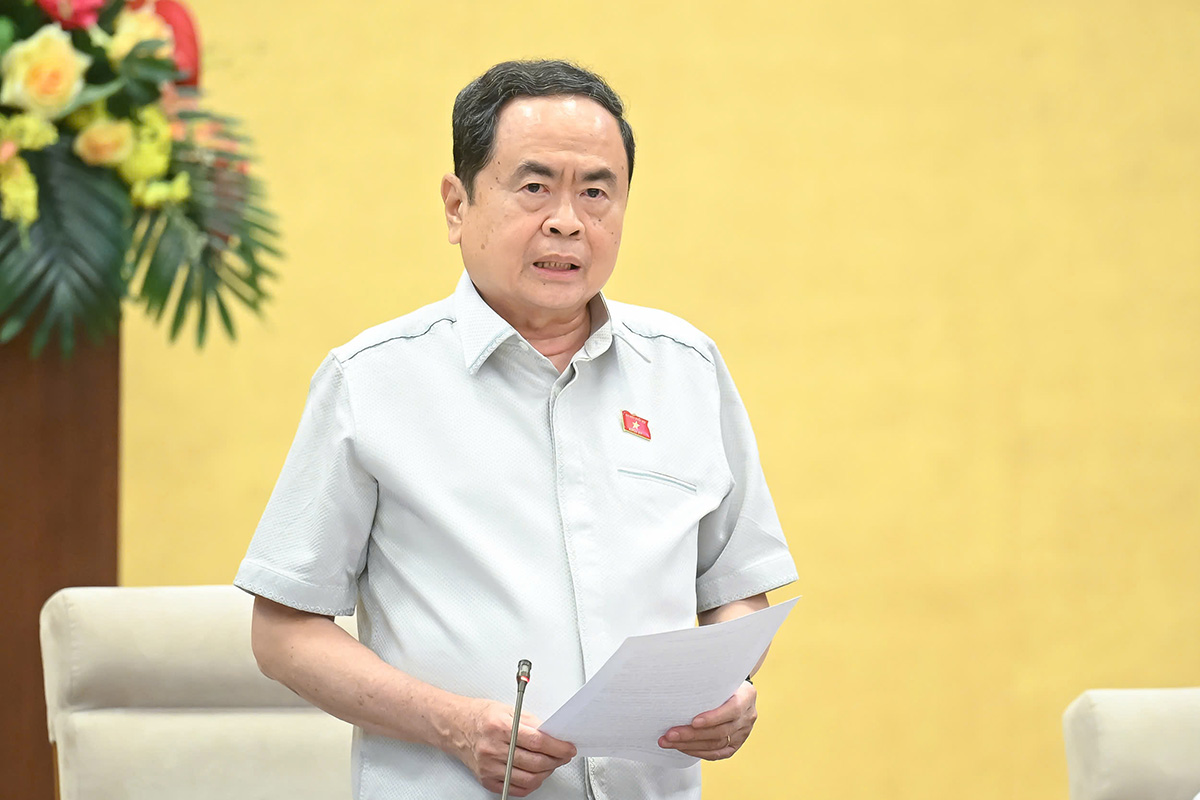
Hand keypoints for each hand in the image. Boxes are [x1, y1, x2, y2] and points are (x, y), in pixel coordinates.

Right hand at [446, 698, 576, 796]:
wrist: (455, 726)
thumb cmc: (480, 716)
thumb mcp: (508, 709)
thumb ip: (531, 722)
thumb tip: (552, 734)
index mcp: (500, 727)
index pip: (537, 742)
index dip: (558, 747)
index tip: (568, 748)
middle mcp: (493, 748)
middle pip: (535, 762)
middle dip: (556, 760)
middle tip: (562, 756)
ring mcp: (489, 766)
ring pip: (528, 779)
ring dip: (546, 773)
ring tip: (550, 764)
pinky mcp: (486, 779)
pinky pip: (515, 789)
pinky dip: (531, 784)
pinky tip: (535, 775)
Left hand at [658, 681, 756, 759]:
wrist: (739, 691)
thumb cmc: (725, 682)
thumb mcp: (723, 677)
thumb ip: (709, 683)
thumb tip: (680, 688)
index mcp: (746, 696)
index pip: (732, 710)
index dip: (713, 718)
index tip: (693, 722)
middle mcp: (747, 717)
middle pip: (720, 731)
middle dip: (692, 735)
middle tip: (670, 735)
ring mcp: (743, 732)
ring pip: (716, 744)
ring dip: (690, 745)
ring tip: (670, 742)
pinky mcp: (736, 744)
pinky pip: (718, 753)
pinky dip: (699, 752)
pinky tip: (684, 748)